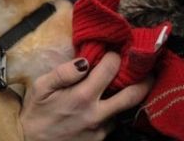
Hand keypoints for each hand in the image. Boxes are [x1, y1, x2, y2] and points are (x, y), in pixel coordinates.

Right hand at [20, 52, 152, 140]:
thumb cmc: (36, 113)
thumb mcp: (41, 87)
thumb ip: (63, 72)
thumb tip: (84, 60)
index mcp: (82, 97)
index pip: (110, 69)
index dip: (113, 56)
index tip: (112, 52)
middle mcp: (97, 114)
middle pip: (133, 95)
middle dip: (144, 78)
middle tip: (147, 68)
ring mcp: (101, 130)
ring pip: (124, 109)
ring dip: (127, 95)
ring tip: (126, 83)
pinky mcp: (101, 140)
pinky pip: (113, 122)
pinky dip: (113, 110)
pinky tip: (105, 103)